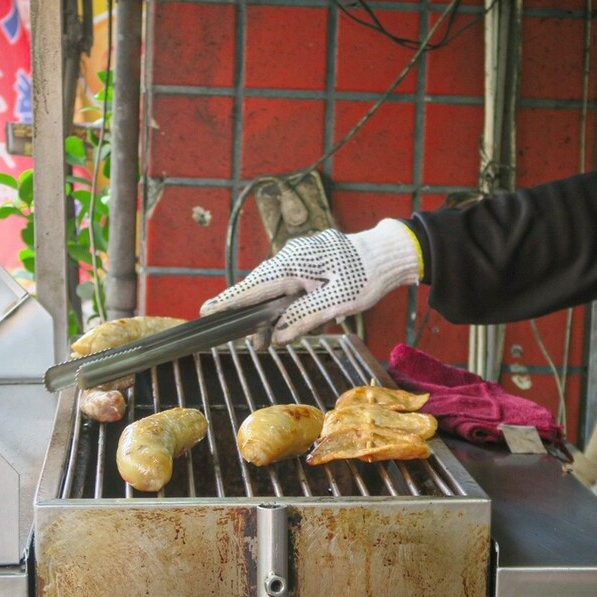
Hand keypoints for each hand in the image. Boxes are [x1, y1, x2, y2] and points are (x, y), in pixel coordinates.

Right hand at [200, 219, 421, 345]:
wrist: (390, 253)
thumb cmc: (368, 274)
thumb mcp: (339, 301)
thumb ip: (306, 317)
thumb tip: (278, 334)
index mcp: (296, 262)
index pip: (255, 286)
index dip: (230, 301)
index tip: (206, 311)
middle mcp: (293, 256)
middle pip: (262, 288)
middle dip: (253, 316)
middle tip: (251, 343)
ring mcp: (301, 258)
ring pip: (277, 289)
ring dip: (274, 314)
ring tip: (268, 341)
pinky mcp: (310, 262)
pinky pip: (291, 285)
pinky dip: (289, 305)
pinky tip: (298, 321)